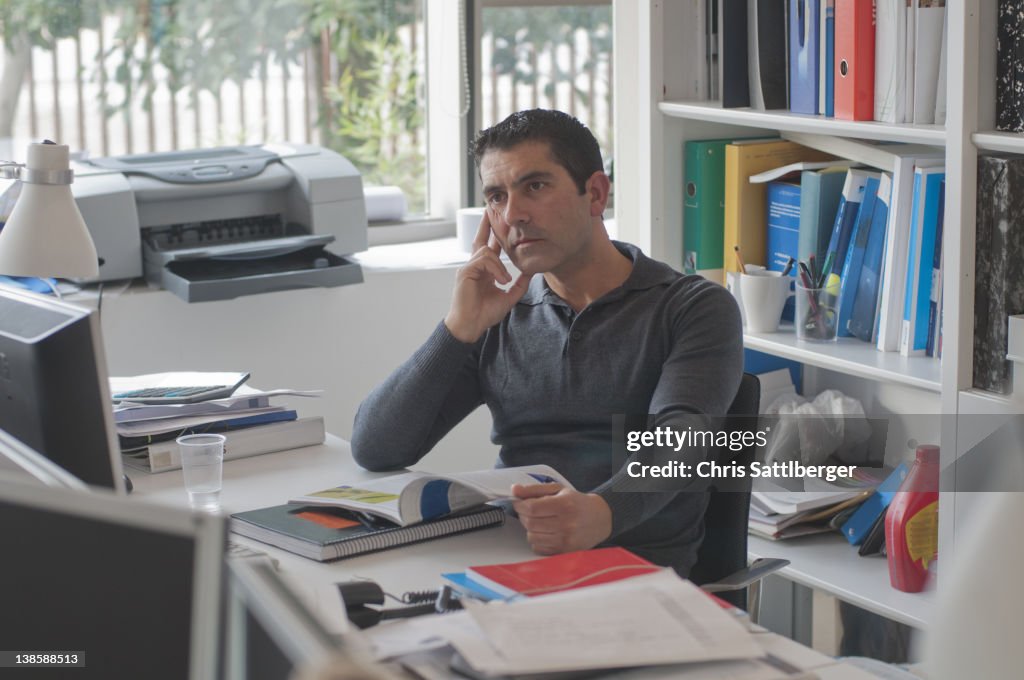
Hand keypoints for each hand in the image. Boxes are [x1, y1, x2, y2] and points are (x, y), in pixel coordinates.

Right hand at [444, 211, 529, 342]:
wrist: (471, 326)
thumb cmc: (484, 314)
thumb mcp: (509, 297)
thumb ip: (519, 284)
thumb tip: (530, 272)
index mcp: (484, 271)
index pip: (488, 248)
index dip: (492, 234)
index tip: (495, 220)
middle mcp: (474, 266)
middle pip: (480, 240)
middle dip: (485, 224)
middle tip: (489, 209)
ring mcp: (468, 268)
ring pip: (487, 252)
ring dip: (500, 265)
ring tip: (504, 281)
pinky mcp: (465, 272)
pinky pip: (483, 261)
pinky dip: (495, 270)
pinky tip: (500, 281)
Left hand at [511, 483, 612, 554]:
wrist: (600, 519)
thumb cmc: (578, 503)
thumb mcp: (558, 490)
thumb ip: (534, 489)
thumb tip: (515, 490)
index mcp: (565, 505)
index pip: (532, 507)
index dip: (520, 505)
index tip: (519, 503)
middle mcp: (567, 524)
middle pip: (530, 523)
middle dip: (523, 516)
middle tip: (527, 511)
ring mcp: (566, 540)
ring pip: (532, 537)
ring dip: (529, 528)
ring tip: (538, 521)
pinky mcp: (564, 552)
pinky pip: (538, 548)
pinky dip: (536, 540)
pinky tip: (545, 532)